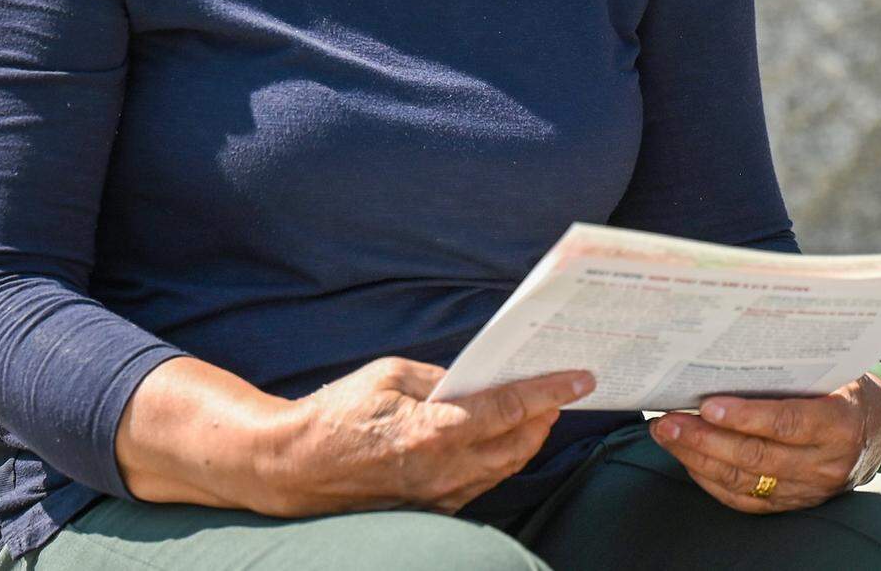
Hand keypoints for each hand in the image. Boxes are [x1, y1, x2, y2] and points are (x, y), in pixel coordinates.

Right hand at [263, 356, 596, 515]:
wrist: (300, 466)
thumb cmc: (340, 412)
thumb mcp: (390, 374)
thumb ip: (441, 377)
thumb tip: (478, 379)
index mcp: (435, 430)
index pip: (510, 408)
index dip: (550, 391)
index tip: (580, 378)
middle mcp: (445, 469)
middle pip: (519, 444)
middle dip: (547, 416)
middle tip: (564, 389)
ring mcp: (441, 494)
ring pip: (505, 467)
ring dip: (529, 439)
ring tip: (542, 410)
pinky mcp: (433, 507)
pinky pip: (483, 482)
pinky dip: (503, 458)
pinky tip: (506, 438)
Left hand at [647, 373, 880, 512]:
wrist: (877, 429)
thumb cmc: (843, 385)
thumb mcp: (832, 367)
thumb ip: (793, 362)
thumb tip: (733, 341)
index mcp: (838, 424)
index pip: (786, 423)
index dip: (745, 416)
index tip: (707, 405)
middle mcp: (825, 464)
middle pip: (757, 456)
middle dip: (704, 439)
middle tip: (666, 420)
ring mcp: (809, 489)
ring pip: (745, 480)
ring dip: (698, 459)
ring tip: (666, 435)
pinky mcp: (793, 503)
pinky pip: (747, 501)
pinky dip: (712, 481)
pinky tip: (687, 459)